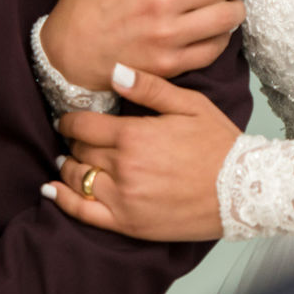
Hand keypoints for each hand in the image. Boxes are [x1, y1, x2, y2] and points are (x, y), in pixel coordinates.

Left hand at [43, 64, 237, 240]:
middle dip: (73, 143)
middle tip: (74, 139)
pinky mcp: (128, 223)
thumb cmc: (218, 143)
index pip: (84, 125)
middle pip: (80, 151)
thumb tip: (116, 70)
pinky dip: (63, 200)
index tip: (67, 120)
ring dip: (67, 167)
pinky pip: (83, 212)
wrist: (242, 191)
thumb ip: (149, 88)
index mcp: (134, 135)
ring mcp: (124, 199)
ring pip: (77, 179)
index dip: (70, 121)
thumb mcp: (189, 105)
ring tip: (66, 160)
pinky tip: (51, 190)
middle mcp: (123, 168)